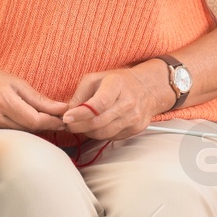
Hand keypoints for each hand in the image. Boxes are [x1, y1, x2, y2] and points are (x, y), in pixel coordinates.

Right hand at [0, 63, 68, 133]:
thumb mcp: (15, 82)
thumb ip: (37, 98)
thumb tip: (61, 108)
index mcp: (4, 99)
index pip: (35, 120)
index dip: (53, 122)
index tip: (65, 120)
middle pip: (28, 130)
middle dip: (47, 127)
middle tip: (60, 123)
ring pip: (19, 135)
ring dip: (33, 130)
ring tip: (44, 123)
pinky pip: (6, 135)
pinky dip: (18, 132)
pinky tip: (23, 126)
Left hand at [60, 61, 176, 141]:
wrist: (149, 88)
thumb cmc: (119, 82)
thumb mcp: (96, 78)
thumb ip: (80, 94)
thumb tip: (68, 112)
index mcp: (117, 85)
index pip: (98, 104)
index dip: (80, 113)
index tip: (67, 117)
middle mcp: (128, 103)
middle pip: (98, 123)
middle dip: (78, 126)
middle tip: (68, 124)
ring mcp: (134, 118)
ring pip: (103, 134)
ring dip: (87, 132)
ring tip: (80, 125)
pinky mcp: (136, 129)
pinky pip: (111, 137)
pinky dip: (100, 134)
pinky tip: (97, 126)